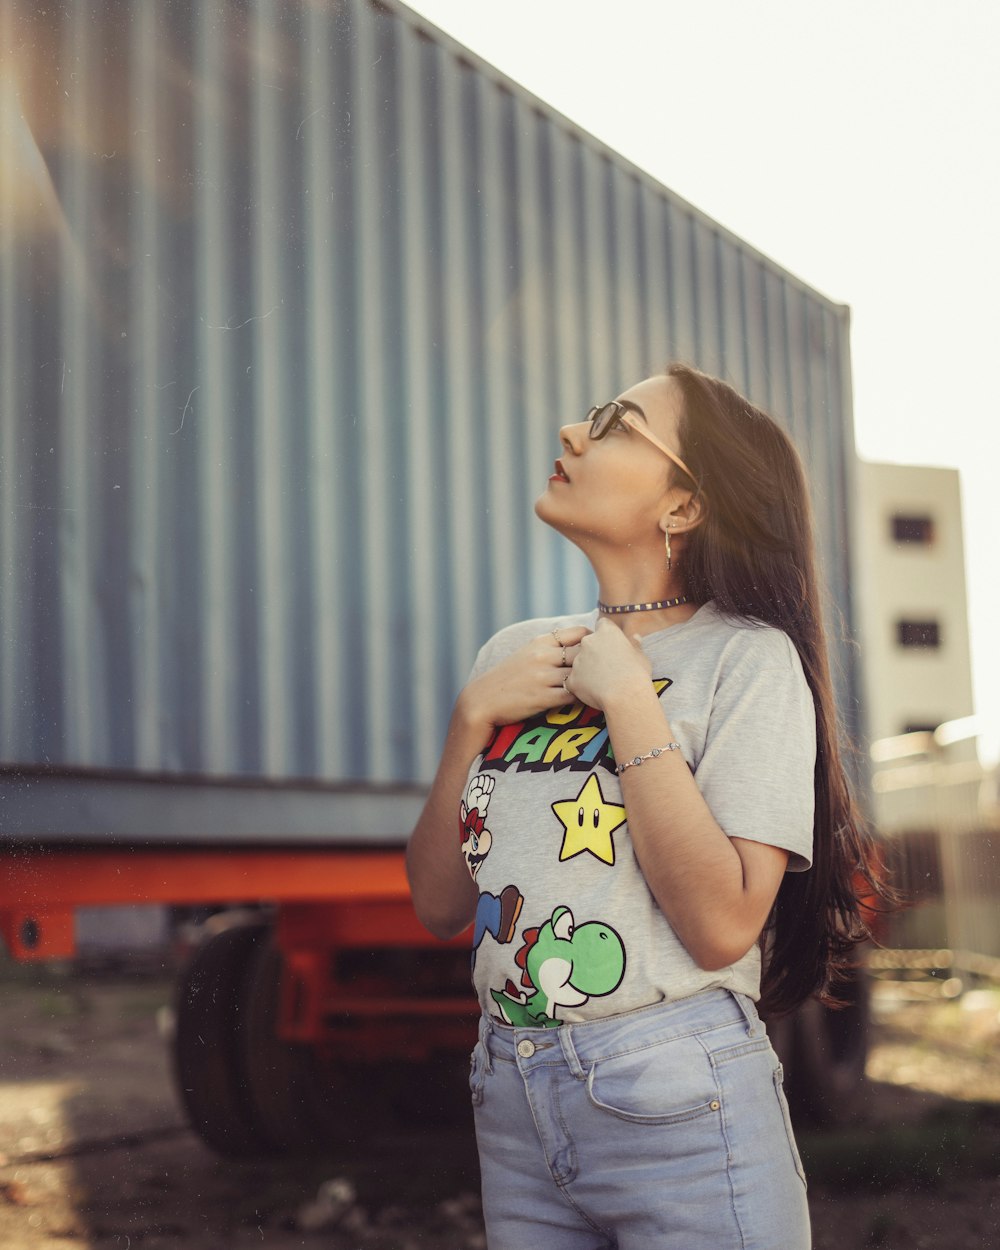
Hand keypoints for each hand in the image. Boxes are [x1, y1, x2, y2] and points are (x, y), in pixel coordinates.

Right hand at [458, 625, 590, 731]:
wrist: (484, 699)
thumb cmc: (509, 677)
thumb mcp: (527, 653)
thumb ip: (550, 647)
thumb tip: (579, 641)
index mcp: (540, 642)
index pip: (578, 633)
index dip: (594, 641)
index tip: (601, 651)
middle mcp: (543, 656)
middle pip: (584, 653)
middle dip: (598, 661)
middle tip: (609, 670)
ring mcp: (543, 677)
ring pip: (580, 675)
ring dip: (592, 681)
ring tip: (602, 686)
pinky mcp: (543, 698)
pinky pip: (573, 695)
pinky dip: (583, 697)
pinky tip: (587, 700)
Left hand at [564, 617, 651, 711]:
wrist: (625, 695)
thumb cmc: (637, 674)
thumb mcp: (641, 656)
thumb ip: (635, 645)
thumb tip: (635, 637)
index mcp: (606, 632)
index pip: (602, 625)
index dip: (607, 635)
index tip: (613, 645)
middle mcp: (588, 642)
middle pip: (587, 642)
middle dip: (594, 651)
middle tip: (607, 666)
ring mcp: (577, 660)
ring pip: (579, 662)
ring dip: (587, 669)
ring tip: (602, 682)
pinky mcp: (572, 679)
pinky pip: (573, 681)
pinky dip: (581, 686)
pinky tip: (593, 693)